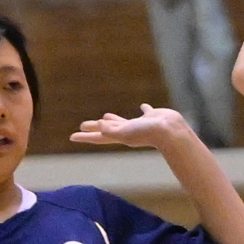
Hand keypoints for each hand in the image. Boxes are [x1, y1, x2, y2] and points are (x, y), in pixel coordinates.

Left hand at [72, 105, 187, 149]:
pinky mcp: (152, 117)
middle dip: (95, 128)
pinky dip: (144, 109)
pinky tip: (142, 106)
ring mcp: (140, 124)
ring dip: (113, 120)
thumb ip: (112, 130)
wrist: (171, 132)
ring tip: (105, 117)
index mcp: (120, 136)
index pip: (98, 137)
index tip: (72, 137)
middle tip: (83, 126)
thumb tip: (99, 126)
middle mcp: (128, 131)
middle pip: (107, 129)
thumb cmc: (148, 133)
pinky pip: (145, 112)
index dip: (85, 136)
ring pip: (123, 121)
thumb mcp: (126, 132)